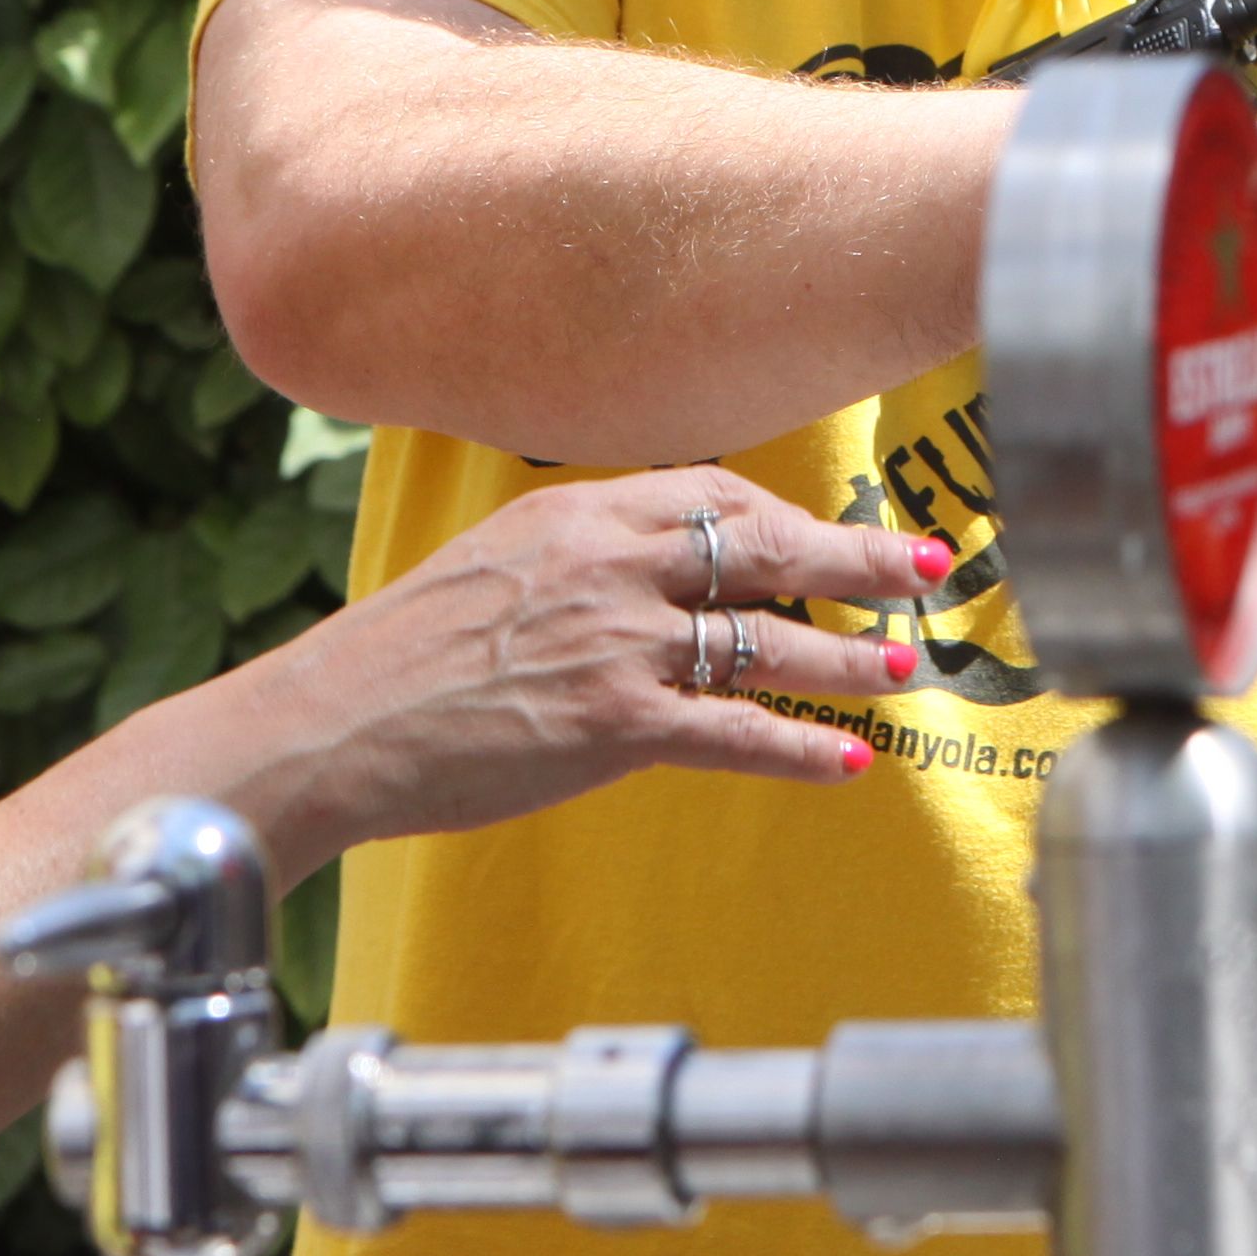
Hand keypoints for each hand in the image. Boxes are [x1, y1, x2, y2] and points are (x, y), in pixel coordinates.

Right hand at [241, 468, 944, 863]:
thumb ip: (576, 557)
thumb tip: (646, 568)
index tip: (835, 528)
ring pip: (769, 644)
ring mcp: (618, 645)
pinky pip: (737, 734)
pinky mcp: (615, 726)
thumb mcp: (490, 565)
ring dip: (847, 658)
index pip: (715, 493)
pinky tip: (848, 762)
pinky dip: (802, 749)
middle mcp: (609, 565)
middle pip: (767, 549)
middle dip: (858, 559)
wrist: (333, 727)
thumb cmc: (400, 656)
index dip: (790, 515)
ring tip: (899, 667)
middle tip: (923, 570)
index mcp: (578, 514)